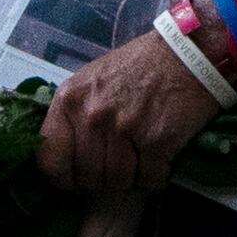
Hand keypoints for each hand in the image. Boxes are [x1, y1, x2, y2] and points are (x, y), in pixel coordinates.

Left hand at [40, 26, 223, 195]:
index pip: (50, 160)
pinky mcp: (156, 141)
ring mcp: (123, 129)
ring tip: (140, 162)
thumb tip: (67, 157)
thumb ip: (74, 115)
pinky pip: (148, 180)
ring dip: (131, 179)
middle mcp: (92, 116)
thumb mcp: (91, 81)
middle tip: (118, 168)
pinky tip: (159, 164)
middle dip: (103, 180)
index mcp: (69, 101)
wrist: (186, 55)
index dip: (63, 178)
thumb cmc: (138, 67)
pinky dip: (155, 179)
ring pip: (118, 182)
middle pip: (87, 177)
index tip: (76, 180)